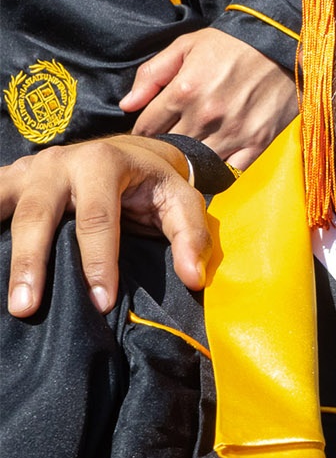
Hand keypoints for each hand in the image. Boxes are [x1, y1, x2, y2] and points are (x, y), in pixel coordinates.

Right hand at [2, 136, 209, 317]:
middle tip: (26, 308)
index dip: (99, 263)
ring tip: (6, 297)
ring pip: (8, 210)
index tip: (100, 304)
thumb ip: (191, 237)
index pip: (98, 219)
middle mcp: (60, 162)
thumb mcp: (182, 200)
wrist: (129, 149)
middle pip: (39, 215)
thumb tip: (194, 279)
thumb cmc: (155, 182)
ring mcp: (30, 169)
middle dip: (32, 263)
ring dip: (4, 254)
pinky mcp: (12, 179)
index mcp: (104, 162)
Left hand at [121, 28, 297, 169]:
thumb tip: (127, 105)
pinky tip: (215, 162)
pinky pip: (231, 171)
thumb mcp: (184, 47)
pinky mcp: (258, 141)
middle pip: (170, 147)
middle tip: (167, 143)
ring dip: (190, 160)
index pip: (147, 127)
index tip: (149, 132)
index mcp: (183, 91)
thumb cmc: (230, 44)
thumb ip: (151, 75)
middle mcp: (206, 116)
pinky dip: (220, 171)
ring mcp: (233, 132)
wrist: (281, 44)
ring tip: (189, 153)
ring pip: (198, 163)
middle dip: (164, 147)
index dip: (144, 131)